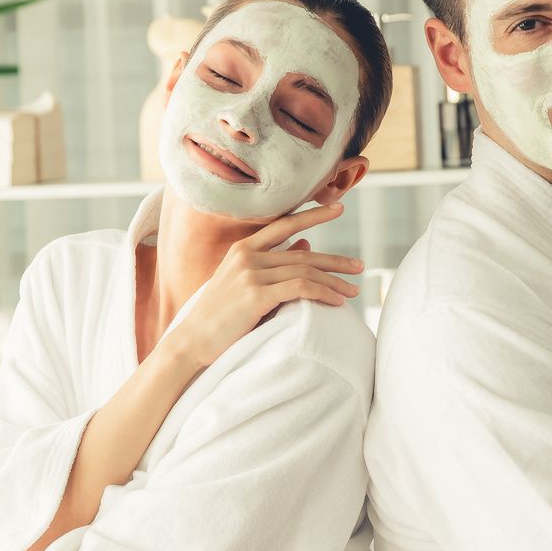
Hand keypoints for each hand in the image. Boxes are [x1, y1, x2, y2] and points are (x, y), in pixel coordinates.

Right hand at [161, 203, 361, 369]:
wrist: (191, 341)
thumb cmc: (218, 316)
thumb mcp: (243, 283)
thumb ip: (274, 263)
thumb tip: (304, 245)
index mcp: (243, 249)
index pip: (284, 224)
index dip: (313, 215)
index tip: (339, 209)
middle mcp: (247, 256)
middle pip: (303, 254)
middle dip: (335, 261)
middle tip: (359, 267)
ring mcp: (251, 274)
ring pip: (305, 271)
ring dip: (334, 282)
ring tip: (353, 291)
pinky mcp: (256, 295)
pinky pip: (301, 288)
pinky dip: (323, 293)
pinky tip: (337, 302)